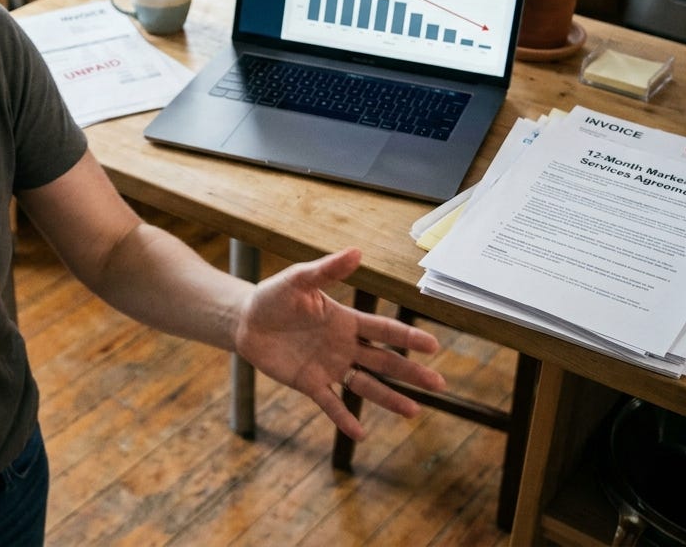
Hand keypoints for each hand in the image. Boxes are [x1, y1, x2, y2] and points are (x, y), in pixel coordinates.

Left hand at [234, 247, 445, 439]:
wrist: (246, 321)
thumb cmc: (274, 296)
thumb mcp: (299, 280)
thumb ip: (328, 270)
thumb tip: (357, 251)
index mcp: (346, 321)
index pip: (384, 331)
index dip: (408, 338)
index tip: (434, 346)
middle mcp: (344, 346)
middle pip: (384, 362)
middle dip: (411, 373)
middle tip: (439, 385)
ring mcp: (329, 367)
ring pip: (365, 385)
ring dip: (389, 398)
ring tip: (413, 411)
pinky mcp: (309, 383)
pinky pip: (331, 403)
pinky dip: (345, 418)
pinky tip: (361, 434)